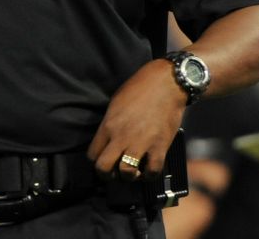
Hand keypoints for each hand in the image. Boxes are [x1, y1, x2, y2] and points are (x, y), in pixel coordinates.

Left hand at [87, 59, 186, 180]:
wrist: (166, 83)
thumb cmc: (140, 88)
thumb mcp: (116, 103)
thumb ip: (110, 124)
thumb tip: (108, 140)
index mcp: (108, 126)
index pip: (92, 155)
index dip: (97, 161)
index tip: (105, 160)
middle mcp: (121, 137)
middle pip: (103, 168)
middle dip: (107, 175)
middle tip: (115, 172)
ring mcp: (141, 143)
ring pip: (126, 174)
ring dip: (129, 176)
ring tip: (134, 170)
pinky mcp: (160, 146)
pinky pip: (152, 171)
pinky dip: (151, 174)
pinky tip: (150, 168)